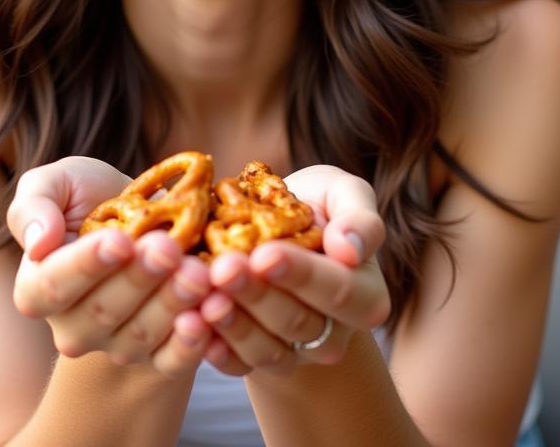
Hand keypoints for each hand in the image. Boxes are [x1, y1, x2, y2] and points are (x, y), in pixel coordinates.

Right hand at [6, 157, 213, 375]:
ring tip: (197, 272)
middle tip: (168, 248)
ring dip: (170, 304)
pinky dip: (191, 343)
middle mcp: (72, 328)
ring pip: (139, 336)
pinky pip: (171, 361)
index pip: (53, 285)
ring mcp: (115, 345)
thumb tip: (38, 243)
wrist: (146, 217)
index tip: (119, 240)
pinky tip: (207, 316)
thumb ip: (34, 206)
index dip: (86, 265)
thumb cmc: (93, 197)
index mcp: (37, 289)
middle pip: (102, 312)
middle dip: (138, 279)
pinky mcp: (158, 357)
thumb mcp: (58, 183)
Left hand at [198, 165, 389, 375]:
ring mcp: (297, 352)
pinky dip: (215, 349)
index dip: (301, 274)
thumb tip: (350, 249)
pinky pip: (239, 365)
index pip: (338, 290)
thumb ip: (359, 217)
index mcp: (366, 295)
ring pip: (268, 350)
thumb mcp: (345, 195)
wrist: (280, 229)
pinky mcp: (260, 360)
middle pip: (298, 322)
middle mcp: (335, 333)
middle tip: (223, 269)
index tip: (265, 254)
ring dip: (234, 325)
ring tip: (205, 298)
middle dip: (257, 294)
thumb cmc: (318, 206)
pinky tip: (193, 324)